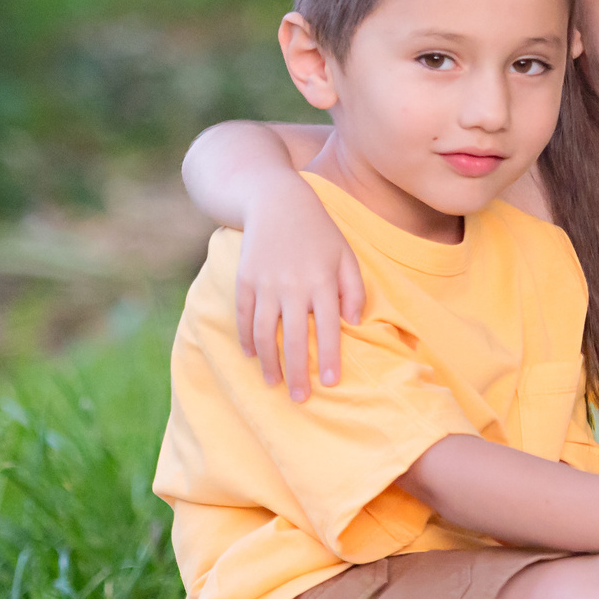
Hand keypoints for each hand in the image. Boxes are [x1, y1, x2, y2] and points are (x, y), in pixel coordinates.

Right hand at [236, 175, 364, 399]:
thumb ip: (355, 289)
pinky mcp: (245, 279)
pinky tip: (253, 356)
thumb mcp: (346, 254)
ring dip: (269, 362)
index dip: (329, 357)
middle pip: (294, 339)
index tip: (331, 382)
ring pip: (264, 332)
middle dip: (297, 373)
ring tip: (274, 383)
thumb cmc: (319, 232)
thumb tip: (353, 323)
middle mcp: (293, 285)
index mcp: (322, 280)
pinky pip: (243, 316)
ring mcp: (266, 283)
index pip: (328, 328)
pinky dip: (246, 339)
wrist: (277, 201)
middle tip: (301, 398)